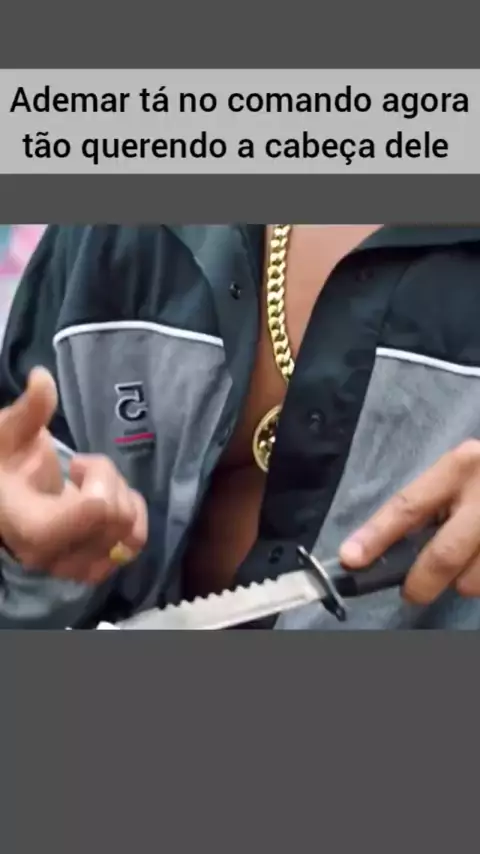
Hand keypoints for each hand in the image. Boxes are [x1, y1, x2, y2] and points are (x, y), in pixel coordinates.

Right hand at [0, 367, 147, 582]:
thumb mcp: (7, 433)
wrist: (0, 503)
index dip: (100, 478)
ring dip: (122, 501)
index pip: (97, 510)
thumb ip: (29, 410)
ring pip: (131, 532)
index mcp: (32, 526)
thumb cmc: (1, 465)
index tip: (76, 463)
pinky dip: (131, 521)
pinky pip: (132, 548)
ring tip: (92, 489)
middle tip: (81, 470)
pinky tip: (108, 504)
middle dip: (110, 481)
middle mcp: (54, 556)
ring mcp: (75, 568)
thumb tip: (41, 378)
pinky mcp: (91, 570)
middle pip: (119, 514)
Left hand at [339, 440, 479, 604]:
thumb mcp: (459, 474)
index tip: (350, 559)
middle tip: (411, 592)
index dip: (376, 535)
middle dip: (420, 583)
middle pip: (443, 554)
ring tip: (467, 564)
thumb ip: (429, 506)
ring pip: (473, 579)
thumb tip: (382, 549)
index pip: (408, 506)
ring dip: (462, 583)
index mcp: (459, 466)